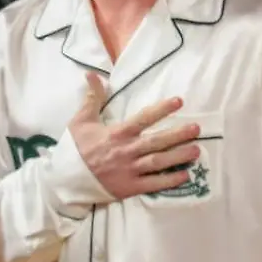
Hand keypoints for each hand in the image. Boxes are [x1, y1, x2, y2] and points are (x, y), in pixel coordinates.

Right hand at [69, 72, 202, 199]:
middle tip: (196, 128)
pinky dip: (169, 180)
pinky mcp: (130, 187)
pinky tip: (185, 175)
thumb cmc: (75, 149)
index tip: (178, 101)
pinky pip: (153, 184)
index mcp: (117, 133)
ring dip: (179, 156)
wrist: (65, 179)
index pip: (143, 118)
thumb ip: (92, 98)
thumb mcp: (81, 120)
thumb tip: (92, 74)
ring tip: (197, 150)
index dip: (162, 109)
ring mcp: (129, 170)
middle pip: (157, 141)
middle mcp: (126, 151)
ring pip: (159, 162)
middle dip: (178, 135)